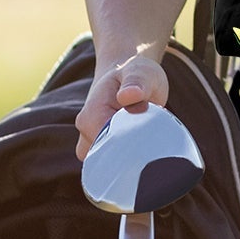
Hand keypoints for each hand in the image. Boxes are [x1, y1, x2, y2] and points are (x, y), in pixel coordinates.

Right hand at [75, 46, 171, 162]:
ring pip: (110, 166)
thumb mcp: (141, 72)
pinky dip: (130, 159)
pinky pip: (115, 164)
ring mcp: (92, 143)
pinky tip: (144, 146)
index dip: (130, 147)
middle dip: (131, 155)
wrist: (126, 74)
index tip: (149, 139)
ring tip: (148, 139)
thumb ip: (136, 82)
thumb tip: (128, 95)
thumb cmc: (134, 72)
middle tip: (152, 139)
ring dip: (130, 158)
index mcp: (91, 115)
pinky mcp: (103, 149)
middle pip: (108, 161)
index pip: (107, 147)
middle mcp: (87, 133)